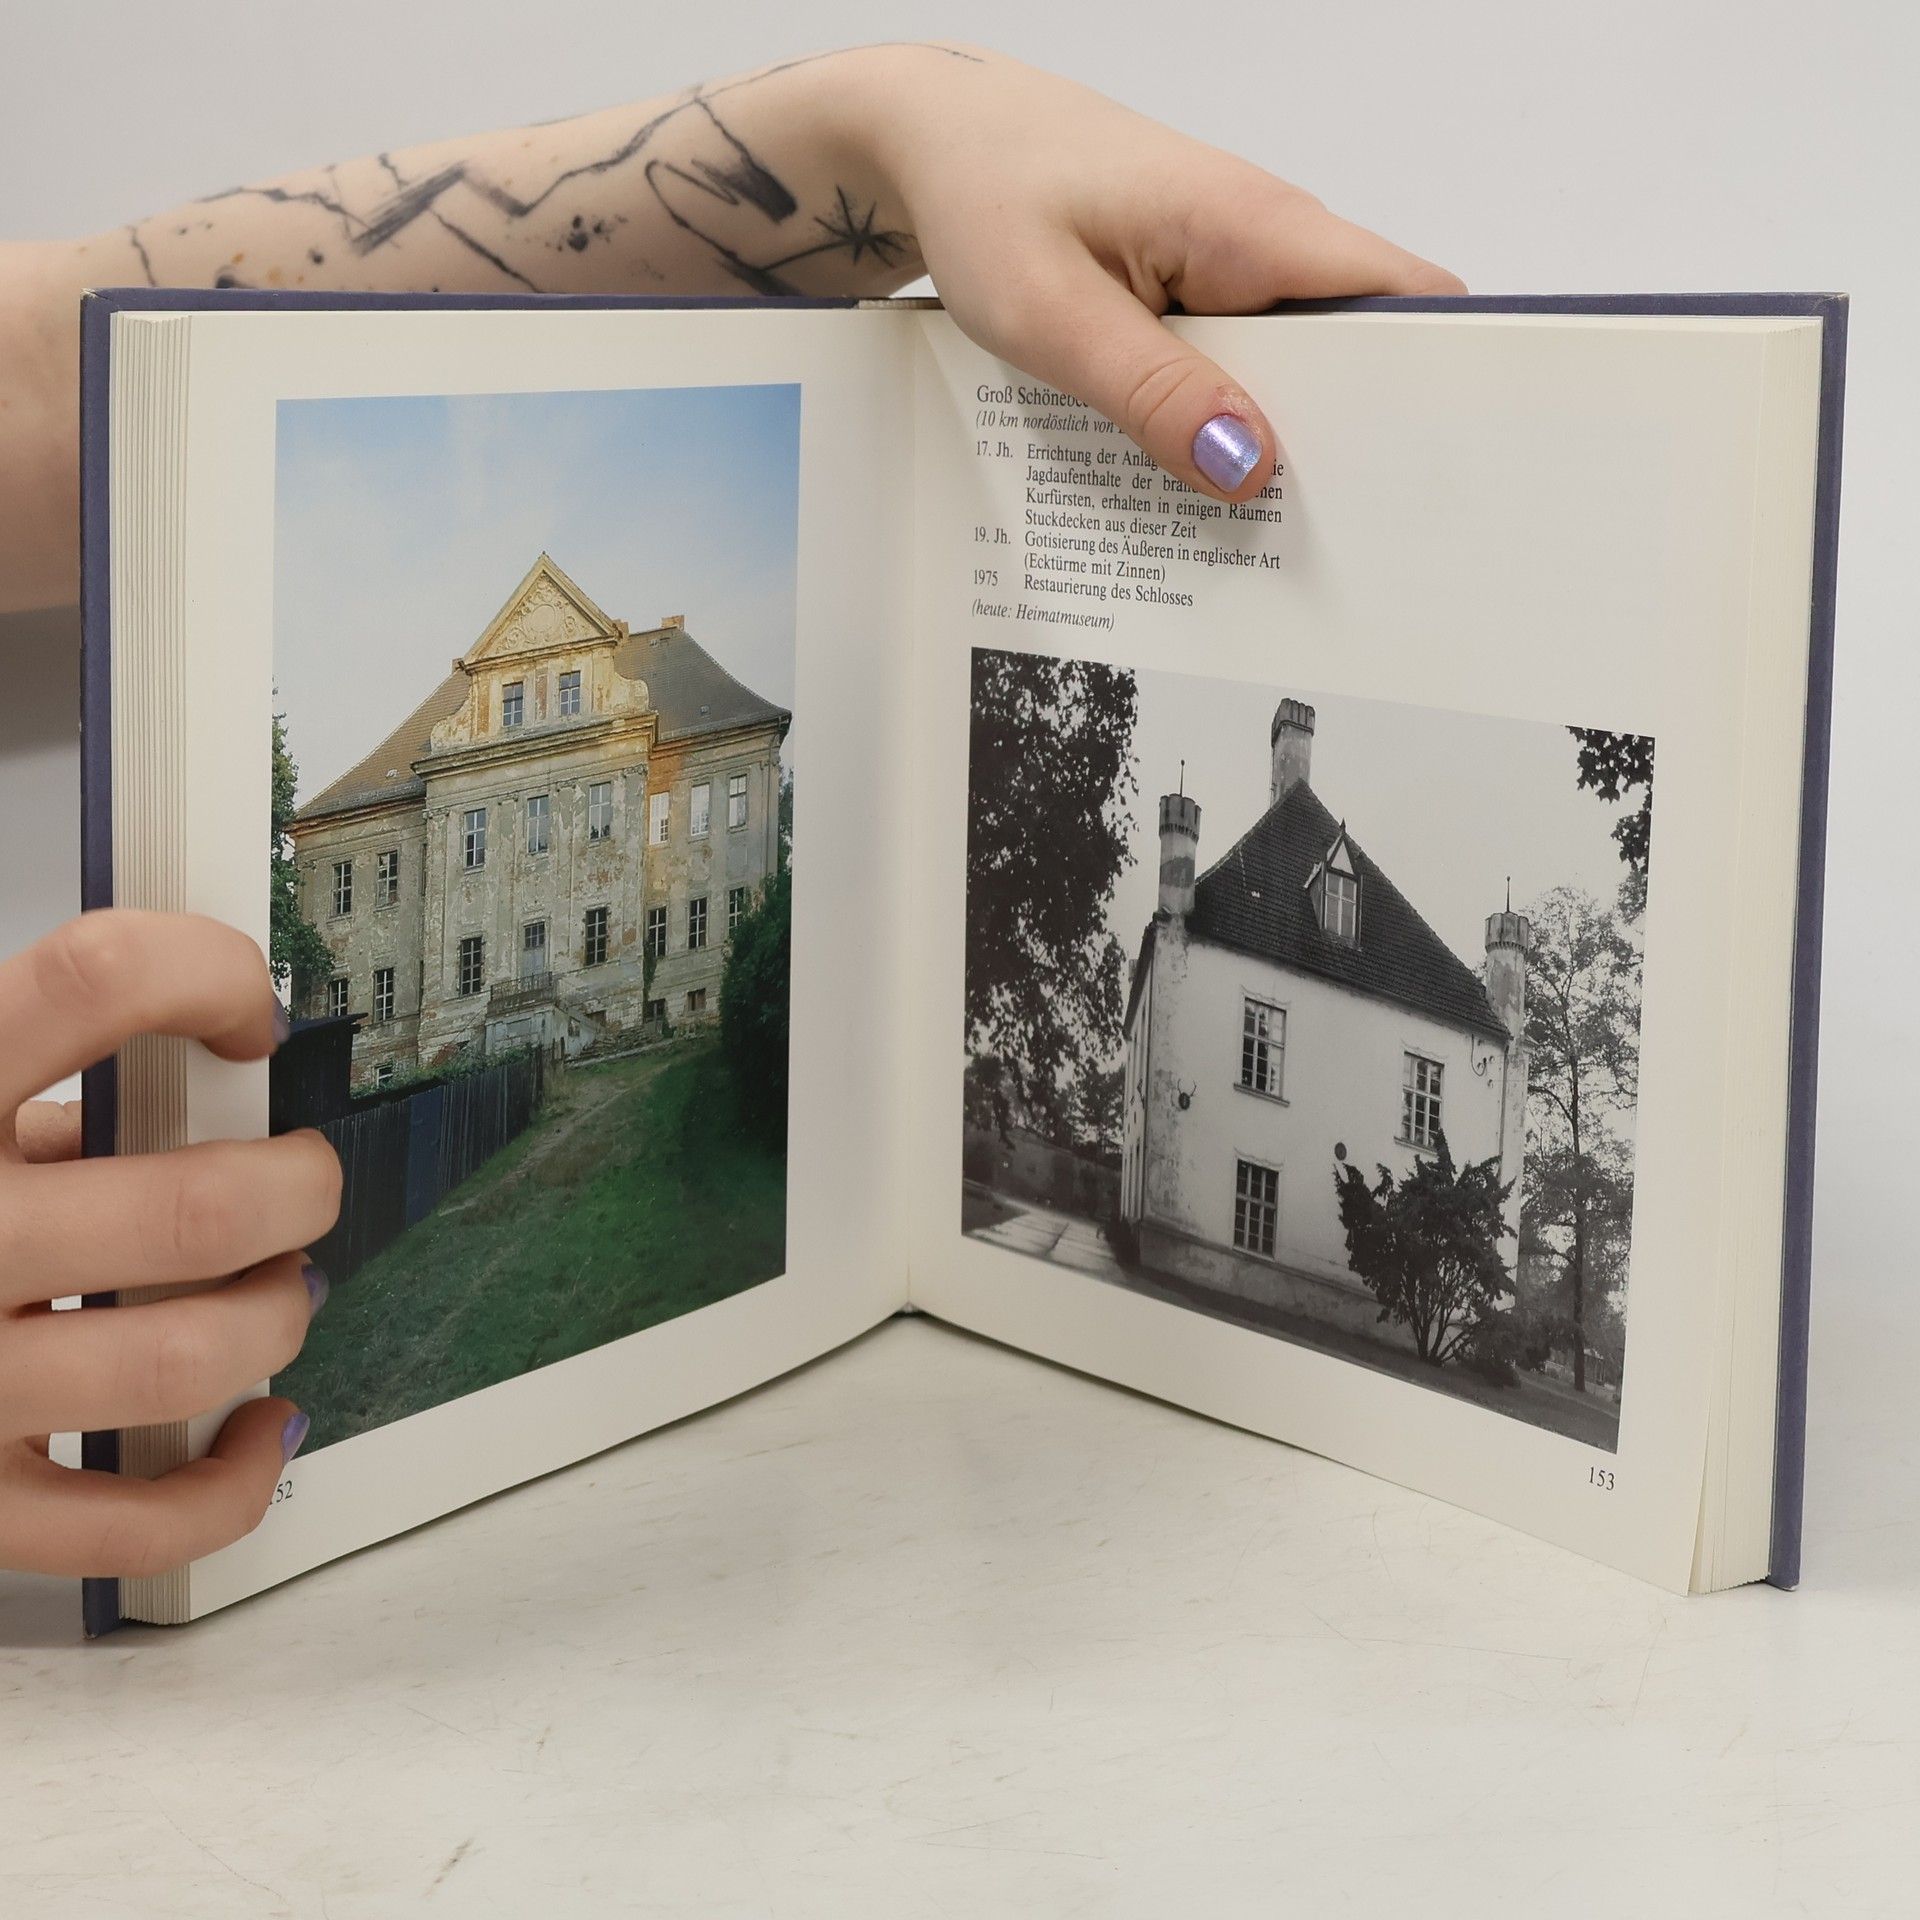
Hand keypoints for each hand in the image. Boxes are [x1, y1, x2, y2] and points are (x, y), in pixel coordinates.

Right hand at [0, 911, 339, 1576]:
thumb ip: (17, 1097)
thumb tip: (195, 1100)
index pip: (93, 984)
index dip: (206, 978)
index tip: (245, 1014)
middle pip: (197, 1206)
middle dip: (298, 1192)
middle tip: (302, 1183)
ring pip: (189, 1356)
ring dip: (275, 1319)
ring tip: (278, 1291)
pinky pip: (136, 1519)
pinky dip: (233, 1479)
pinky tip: (255, 1425)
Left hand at [856, 46, 1463, 499]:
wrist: (932, 139)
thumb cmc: (984, 196)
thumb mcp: (1053, 314)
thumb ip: (1152, 393)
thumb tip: (1247, 468)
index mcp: (1253, 226)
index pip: (1404, 299)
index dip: (1429, 385)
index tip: (1417, 478)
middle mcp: (1264, 238)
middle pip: (1360, 347)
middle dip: (1353, 438)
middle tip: (1326, 541)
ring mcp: (1232, 264)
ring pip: (1297, 364)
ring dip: (1283, 438)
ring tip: (1262, 532)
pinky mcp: (1198, 288)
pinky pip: (1242, 362)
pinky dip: (1227, 417)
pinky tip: (1198, 478)